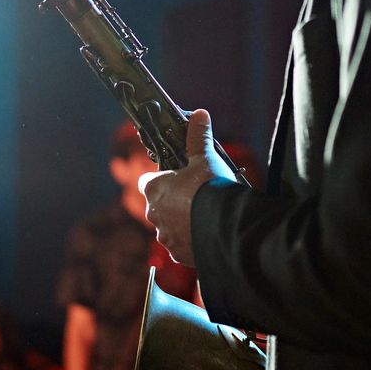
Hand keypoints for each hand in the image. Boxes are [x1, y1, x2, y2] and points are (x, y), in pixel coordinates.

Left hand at [138, 109, 236, 264]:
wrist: (224, 226)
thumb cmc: (209, 188)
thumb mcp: (205, 157)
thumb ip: (199, 137)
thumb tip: (199, 114)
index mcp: (154, 189)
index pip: (146, 182)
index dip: (160, 179)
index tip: (176, 178)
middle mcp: (154, 214)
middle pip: (158, 206)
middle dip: (172, 203)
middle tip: (195, 197)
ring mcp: (165, 237)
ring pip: (168, 228)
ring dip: (181, 223)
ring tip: (204, 217)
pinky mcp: (178, 254)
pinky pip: (181, 246)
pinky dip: (190, 241)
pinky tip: (206, 234)